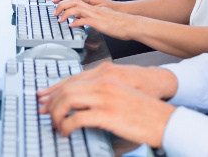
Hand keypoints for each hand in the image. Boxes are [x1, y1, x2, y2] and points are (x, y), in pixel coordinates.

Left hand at [38, 78, 174, 146]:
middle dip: (50, 102)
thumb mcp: (121, 94)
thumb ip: (103, 93)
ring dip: (56, 114)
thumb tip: (82, 104)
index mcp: (106, 76)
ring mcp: (105, 97)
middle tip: (44, 114)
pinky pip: (76, 119)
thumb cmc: (145, 109)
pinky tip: (66, 132)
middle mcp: (104, 83)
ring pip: (67, 100)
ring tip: (56, 125)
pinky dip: (66, 126)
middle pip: (66, 88)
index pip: (72, 79)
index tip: (43, 97)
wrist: (165, 118)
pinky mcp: (107, 114)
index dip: (54, 89)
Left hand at [54, 0, 134, 39]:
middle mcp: (93, 8)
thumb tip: (78, 20)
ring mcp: (95, 14)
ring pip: (76, 8)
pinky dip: (76, 22)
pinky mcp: (98, 22)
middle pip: (73, 0)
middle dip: (61, 4)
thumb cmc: (117, 23)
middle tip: (54, 12)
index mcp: (93, 6)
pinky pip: (84, 20)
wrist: (130, 25)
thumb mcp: (101, 18)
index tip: (56, 4)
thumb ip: (89, 17)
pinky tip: (71, 26)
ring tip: (59, 19)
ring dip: (65, 12)